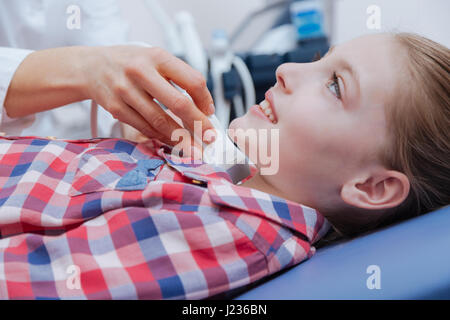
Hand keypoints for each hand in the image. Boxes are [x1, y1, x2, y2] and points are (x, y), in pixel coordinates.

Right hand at [82, 46, 214, 144]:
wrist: (92, 67)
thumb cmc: (131, 64)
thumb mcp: (155, 59)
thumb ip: (178, 78)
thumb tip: (203, 107)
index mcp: (157, 57)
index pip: (191, 80)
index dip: (205, 100)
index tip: (210, 113)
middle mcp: (141, 72)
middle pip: (178, 103)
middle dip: (198, 124)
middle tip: (210, 137)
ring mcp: (126, 91)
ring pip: (160, 121)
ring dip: (181, 138)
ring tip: (194, 148)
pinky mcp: (116, 108)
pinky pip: (145, 127)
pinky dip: (161, 137)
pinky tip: (172, 142)